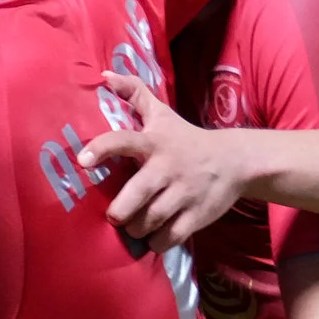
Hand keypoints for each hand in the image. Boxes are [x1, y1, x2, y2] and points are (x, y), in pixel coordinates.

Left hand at [76, 72, 248, 247]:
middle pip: (136, 195)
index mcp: (155, 143)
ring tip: (134, 226)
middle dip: (119, 212)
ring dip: (136, 229)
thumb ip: (134, 93)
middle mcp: (168, 168)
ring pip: (150, 221)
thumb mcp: (163, 114)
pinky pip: (168, 238)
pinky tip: (154, 237)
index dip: (102, 149)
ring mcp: (184, 194)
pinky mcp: (197, 216)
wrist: (235, 161)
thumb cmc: (187, 138)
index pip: (124, 141)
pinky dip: (156, 243)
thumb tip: (104, 75)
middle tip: (116, 215)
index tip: (82, 161)